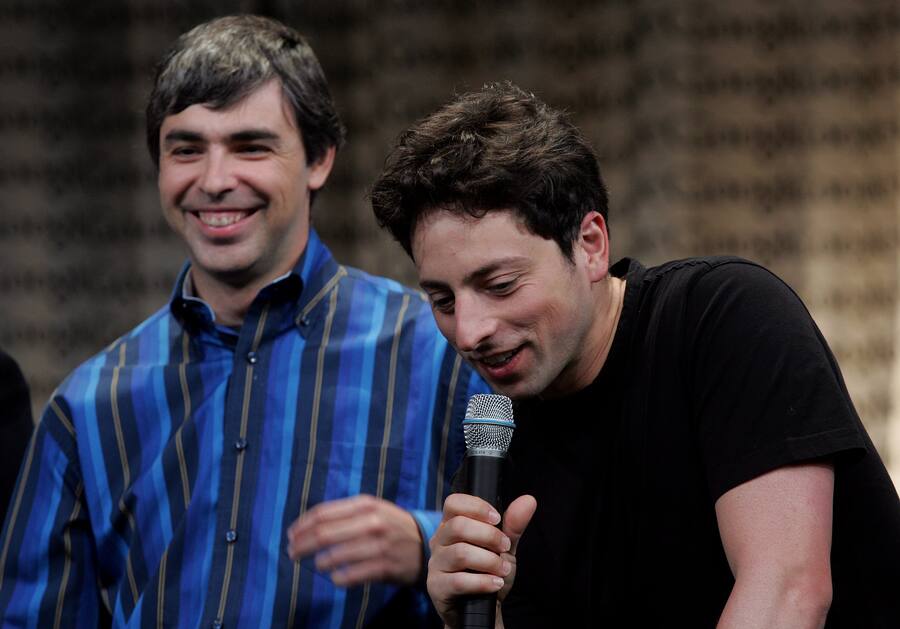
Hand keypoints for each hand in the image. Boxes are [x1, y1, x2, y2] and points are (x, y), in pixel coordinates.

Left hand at [286, 494, 423, 586]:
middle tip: (292, 553)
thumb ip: (343, 513)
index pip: (323, 514)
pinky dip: (338, 578)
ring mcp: (379, 544)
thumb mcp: (371, 509)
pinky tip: (334, 578)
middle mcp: (371, 522)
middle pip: (324, 534)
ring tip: (316, 565)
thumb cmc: (388, 525)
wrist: (423, 543)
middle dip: (302, 545)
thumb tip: (306, 526)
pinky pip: (352, 575)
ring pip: (336, 556)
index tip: (290, 536)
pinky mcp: (385, 566)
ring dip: (319, 562)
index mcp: (364, 504)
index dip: (301, 526)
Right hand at [427, 493, 536, 627]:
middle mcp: (439, 541)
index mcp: (451, 525)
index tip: (497, 519)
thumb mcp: (504, 547)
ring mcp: (436, 564)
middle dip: (489, 536)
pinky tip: (495, 583)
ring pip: (461, 553)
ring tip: (503, 570)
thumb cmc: (488, 572)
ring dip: (489, 561)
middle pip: (459, 526)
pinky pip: (459, 581)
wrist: (482, 608)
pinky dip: (483, 582)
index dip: (477, 507)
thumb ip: (513, 525)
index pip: (453, 503)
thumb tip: (529, 500)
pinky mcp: (437, 587)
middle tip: (505, 548)